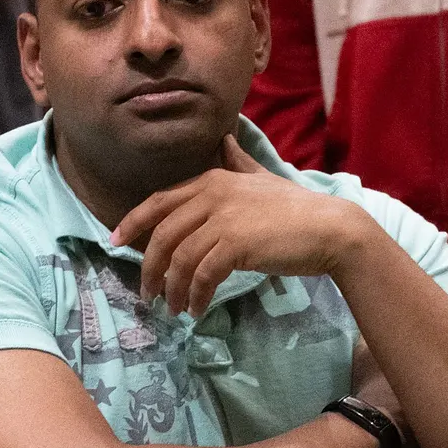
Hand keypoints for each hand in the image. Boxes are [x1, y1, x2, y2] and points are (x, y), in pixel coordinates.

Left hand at [110, 134, 374, 317]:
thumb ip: (238, 161)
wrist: (331, 228)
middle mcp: (212, 194)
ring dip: (172, 289)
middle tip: (147, 293)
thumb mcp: (261, 178)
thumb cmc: (297, 209)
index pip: (159, 201)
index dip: (133, 223)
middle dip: (148, 267)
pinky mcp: (235, 244)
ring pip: (179, 259)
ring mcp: (223, 218)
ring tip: (174, 309)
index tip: (116, 243)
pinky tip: (196, 309)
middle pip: (162, 234)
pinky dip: (195, 295)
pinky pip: (201, 275)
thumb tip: (225, 138)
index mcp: (213, 179)